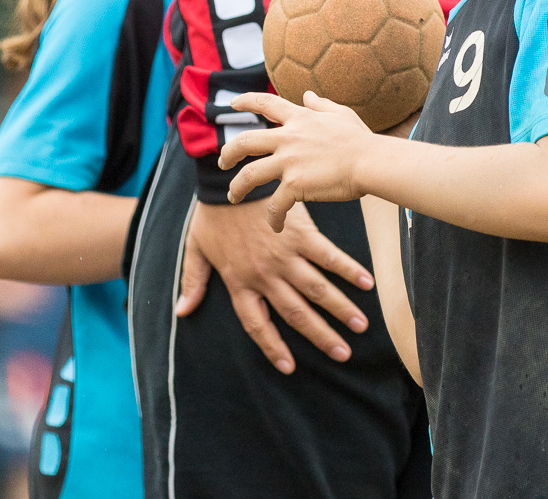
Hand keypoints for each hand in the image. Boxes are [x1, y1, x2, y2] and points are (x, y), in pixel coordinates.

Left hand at [175, 197, 373, 373]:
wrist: (225, 180)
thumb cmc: (211, 214)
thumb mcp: (195, 248)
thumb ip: (192, 281)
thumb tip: (181, 312)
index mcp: (239, 281)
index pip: (258, 324)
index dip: (272, 347)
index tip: (289, 367)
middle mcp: (265, 275)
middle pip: (296, 313)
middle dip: (322, 336)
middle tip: (343, 354)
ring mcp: (284, 255)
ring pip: (317, 289)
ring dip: (340, 309)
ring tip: (360, 326)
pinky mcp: (300, 233)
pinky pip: (328, 256)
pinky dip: (348, 270)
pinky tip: (366, 283)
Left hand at [221, 92, 380, 230]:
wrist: (371, 162)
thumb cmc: (360, 140)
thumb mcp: (340, 114)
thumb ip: (320, 105)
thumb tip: (307, 95)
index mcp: (299, 119)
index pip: (265, 103)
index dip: (245, 101)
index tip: (230, 104)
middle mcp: (288, 138)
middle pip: (244, 142)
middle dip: (227, 153)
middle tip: (222, 163)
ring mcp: (289, 162)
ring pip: (248, 175)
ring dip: (237, 188)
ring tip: (234, 196)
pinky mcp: (295, 185)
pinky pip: (275, 206)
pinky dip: (272, 218)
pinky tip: (276, 226)